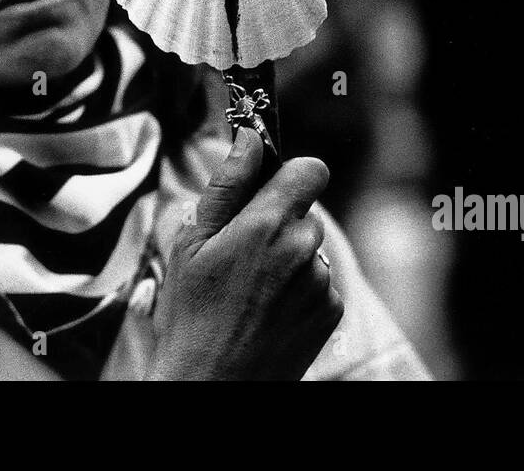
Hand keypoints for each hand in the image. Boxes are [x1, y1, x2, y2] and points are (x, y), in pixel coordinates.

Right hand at [147, 128, 343, 379]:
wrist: (214, 384)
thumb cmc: (191, 314)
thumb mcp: (191, 243)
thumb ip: (227, 185)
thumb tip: (250, 138)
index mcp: (267, 225)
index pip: (310, 169)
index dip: (291, 173)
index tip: (270, 188)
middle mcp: (303, 249)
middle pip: (305, 211)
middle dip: (279, 221)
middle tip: (241, 252)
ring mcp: (321, 282)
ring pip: (310, 247)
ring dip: (289, 257)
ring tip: (250, 290)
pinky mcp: (332, 311)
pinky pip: (320, 281)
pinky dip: (300, 289)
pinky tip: (268, 310)